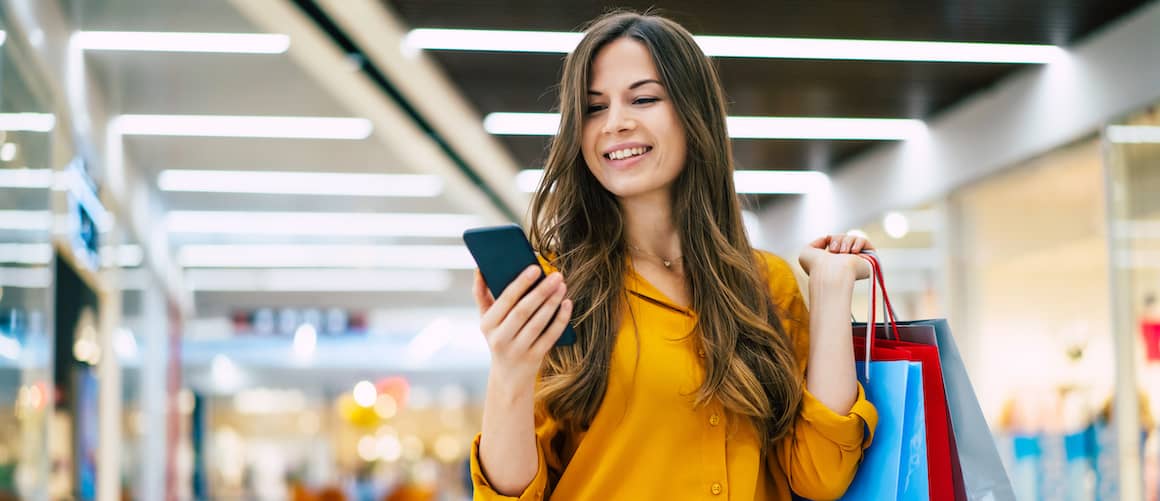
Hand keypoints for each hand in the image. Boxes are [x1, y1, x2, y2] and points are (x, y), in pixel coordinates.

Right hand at [473, 266, 572, 388]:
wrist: (508, 377)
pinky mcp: (534, 358)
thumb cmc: (499, 338)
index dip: (521, 283)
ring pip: (538, 323)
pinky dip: (560, 320)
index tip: (536, 268)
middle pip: (523, 311)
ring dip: (552, 303)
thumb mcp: (487, 320)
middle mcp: (500, 338)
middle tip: (556, 275)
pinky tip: (567, 304)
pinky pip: (550, 336)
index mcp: (487, 324)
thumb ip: (481, 295)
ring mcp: (518, 350)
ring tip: (562, 286)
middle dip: (541, 291)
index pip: (505, 300)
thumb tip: (479, 269)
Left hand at [798, 234, 874, 281]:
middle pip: (843, 237)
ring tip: (843, 253)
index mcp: (832, 260)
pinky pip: (864, 241)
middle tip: (834, 251)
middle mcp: (845, 260)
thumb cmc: (816, 266)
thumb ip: (815, 243)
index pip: (835, 241)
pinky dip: (857, 243)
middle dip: (837, 239)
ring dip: (846, 242)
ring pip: (853, 238)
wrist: (830, 274)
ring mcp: (857, 260)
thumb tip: (828, 238)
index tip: (827, 240)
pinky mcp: (867, 258)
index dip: (831, 238)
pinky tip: (853, 252)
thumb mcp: (807, 252)